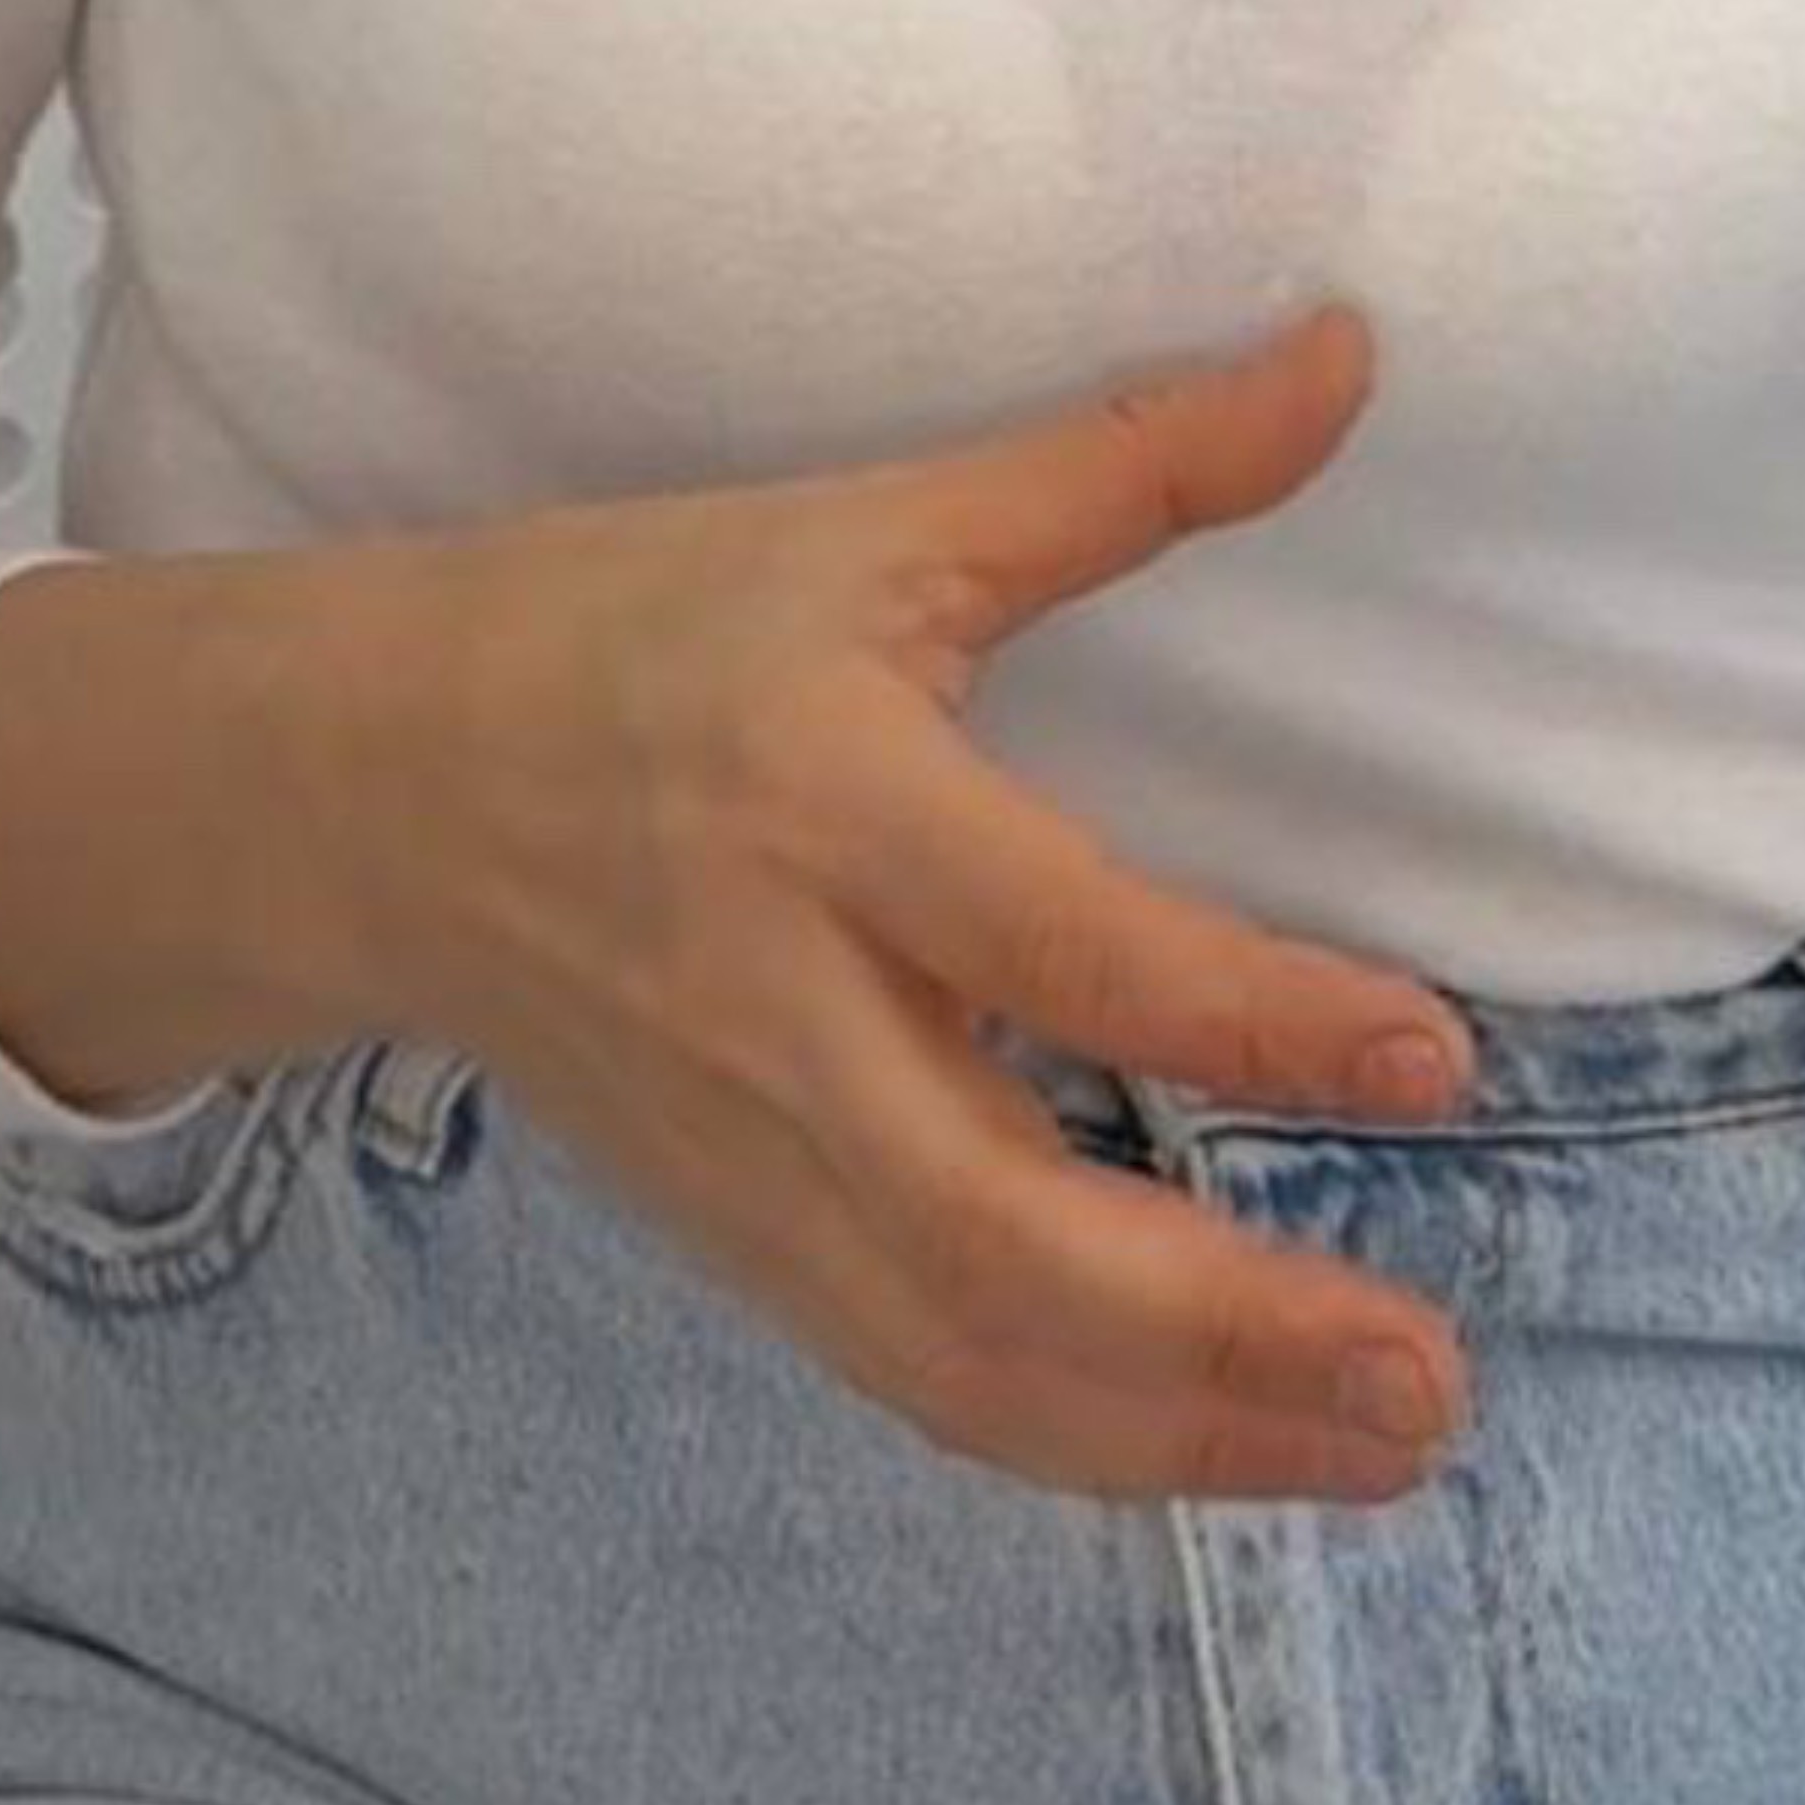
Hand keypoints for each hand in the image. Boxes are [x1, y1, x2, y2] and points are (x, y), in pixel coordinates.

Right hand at [290, 295, 1481, 1514]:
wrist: (373, 788)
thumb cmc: (643, 625)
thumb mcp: (878, 516)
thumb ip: (1130, 464)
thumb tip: (1349, 357)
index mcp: (826, 804)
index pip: (1060, 942)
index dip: (1248, 1013)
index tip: (1431, 1057)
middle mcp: (785, 1012)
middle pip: (1003, 1231)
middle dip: (1225, 1334)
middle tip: (1428, 1380)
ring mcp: (750, 1157)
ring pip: (968, 1352)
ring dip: (1182, 1433)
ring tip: (1380, 1444)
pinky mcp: (737, 1241)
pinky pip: (914, 1376)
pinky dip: (1071, 1439)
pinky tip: (1216, 1447)